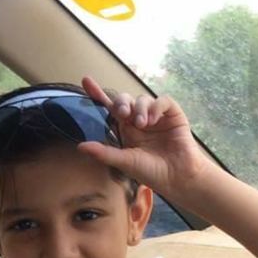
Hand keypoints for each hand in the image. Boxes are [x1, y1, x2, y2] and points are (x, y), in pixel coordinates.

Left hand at [78, 76, 207, 201]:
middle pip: (125, 100)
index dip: (98, 95)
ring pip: (142, 99)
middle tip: (122, 114)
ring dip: (139, 109)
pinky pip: (162, 101)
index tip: (86, 81)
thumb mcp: (125, 162)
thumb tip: (80, 147)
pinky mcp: (172, 114)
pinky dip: (156, 106)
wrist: (177, 177)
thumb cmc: (152, 172)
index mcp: (126, 130)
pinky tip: (153, 119)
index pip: (110, 109)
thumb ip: (104, 153)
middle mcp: (139, 121)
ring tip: (142, 124)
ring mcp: (156, 117)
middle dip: (121, 102)